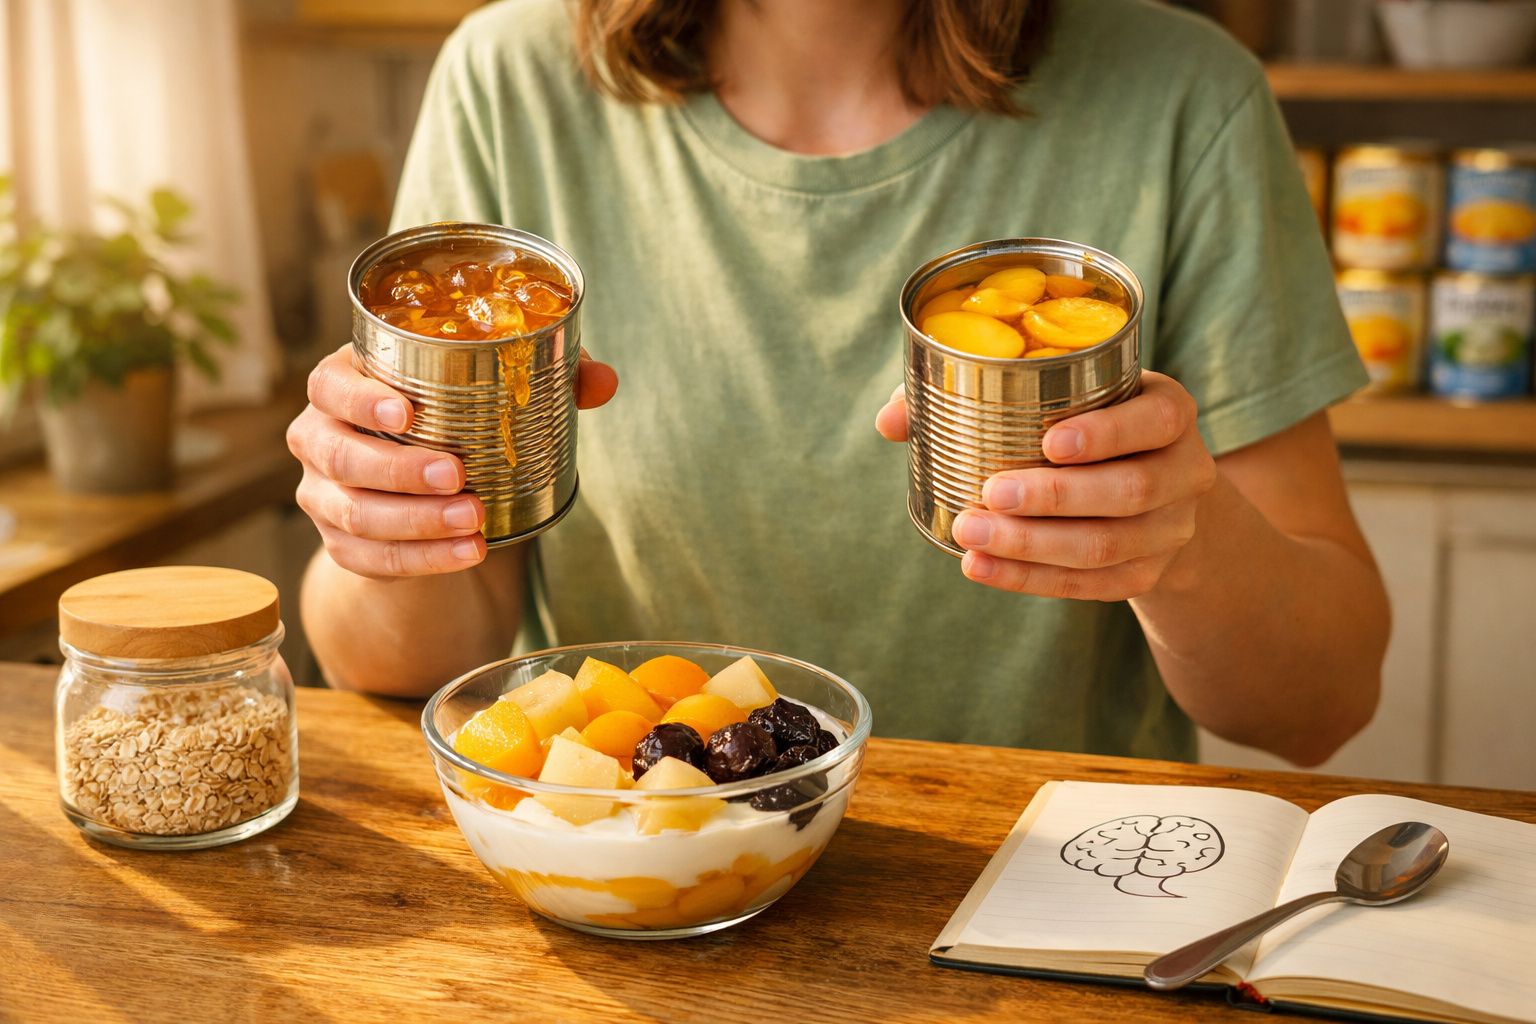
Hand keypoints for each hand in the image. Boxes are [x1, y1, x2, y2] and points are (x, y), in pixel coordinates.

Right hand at [287, 344, 617, 578]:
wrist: (427, 488)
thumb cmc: (456, 419)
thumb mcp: (488, 393)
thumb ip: (547, 379)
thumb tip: (602, 380)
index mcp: (344, 383)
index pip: (330, 383)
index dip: (359, 397)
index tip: (406, 411)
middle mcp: (320, 436)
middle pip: (342, 454)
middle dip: (400, 469)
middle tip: (458, 476)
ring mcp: (323, 494)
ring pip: (353, 512)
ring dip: (415, 521)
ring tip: (473, 521)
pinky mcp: (341, 543)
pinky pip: (370, 558)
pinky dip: (421, 560)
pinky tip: (464, 555)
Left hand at [875, 371, 1215, 600]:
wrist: (1158, 494)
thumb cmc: (1085, 427)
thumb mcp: (1063, 397)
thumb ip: (975, 394)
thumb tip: (892, 421)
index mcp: (1170, 411)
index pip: (1156, 420)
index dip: (1107, 433)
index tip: (1049, 441)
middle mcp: (1186, 470)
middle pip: (1127, 491)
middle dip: (1054, 498)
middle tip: (989, 494)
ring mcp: (1171, 529)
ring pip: (1108, 546)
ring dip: (1033, 546)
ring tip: (971, 536)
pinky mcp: (1147, 575)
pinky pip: (1092, 586)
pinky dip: (1032, 581)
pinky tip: (983, 570)